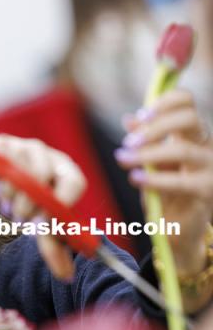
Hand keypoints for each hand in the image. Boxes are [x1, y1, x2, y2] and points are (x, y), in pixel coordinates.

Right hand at [0, 135, 85, 279]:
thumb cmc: (20, 198)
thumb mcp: (38, 222)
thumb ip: (53, 246)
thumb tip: (67, 276)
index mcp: (64, 171)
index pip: (74, 182)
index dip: (61, 205)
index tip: (45, 224)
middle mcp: (47, 155)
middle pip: (43, 176)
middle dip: (29, 206)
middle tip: (21, 221)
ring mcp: (22, 147)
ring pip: (17, 177)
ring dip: (9, 201)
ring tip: (8, 207)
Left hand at [116, 89, 212, 277]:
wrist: (176, 227)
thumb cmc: (163, 191)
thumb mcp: (148, 163)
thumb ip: (142, 141)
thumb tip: (129, 119)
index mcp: (189, 134)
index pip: (187, 103)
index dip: (165, 102)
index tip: (141, 116)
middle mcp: (204, 146)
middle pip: (190, 118)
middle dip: (156, 126)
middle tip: (129, 142)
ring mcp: (209, 168)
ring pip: (184, 149)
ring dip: (149, 153)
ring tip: (125, 159)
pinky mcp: (207, 191)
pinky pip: (180, 182)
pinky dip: (155, 179)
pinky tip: (136, 178)